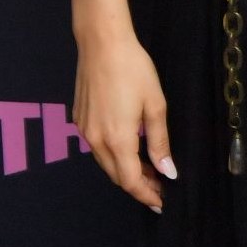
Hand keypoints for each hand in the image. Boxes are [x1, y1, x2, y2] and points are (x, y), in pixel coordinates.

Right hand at [73, 34, 175, 210]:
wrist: (102, 43)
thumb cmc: (134, 69)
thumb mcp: (155, 104)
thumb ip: (159, 141)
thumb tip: (167, 171)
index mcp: (118, 139)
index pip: (131, 181)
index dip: (147, 194)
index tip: (161, 202)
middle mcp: (96, 140)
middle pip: (117, 175)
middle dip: (138, 185)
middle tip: (160, 186)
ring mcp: (84, 130)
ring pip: (105, 162)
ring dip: (125, 169)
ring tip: (148, 168)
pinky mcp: (79, 119)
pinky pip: (97, 146)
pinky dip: (113, 153)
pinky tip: (128, 145)